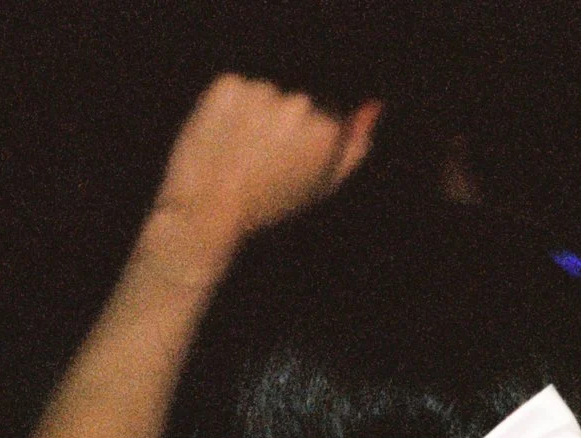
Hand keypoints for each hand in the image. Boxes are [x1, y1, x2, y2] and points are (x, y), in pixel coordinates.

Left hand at [137, 76, 381, 291]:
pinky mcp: (228, 85)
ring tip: (238, 152)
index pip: (326, 121)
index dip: (305, 145)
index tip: (286, 167)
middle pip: (298, 104)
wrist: (207, 209)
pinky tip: (222, 138)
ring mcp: (262, 90)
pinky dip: (228, 108)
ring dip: (254, 115)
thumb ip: (352, 150)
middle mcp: (299, 103)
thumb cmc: (268, 204)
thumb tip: (372, 108)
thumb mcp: (320, 185)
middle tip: (259, 161)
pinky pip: (235, 90)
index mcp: (327, 129)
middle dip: (282, 125)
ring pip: (264, 96)